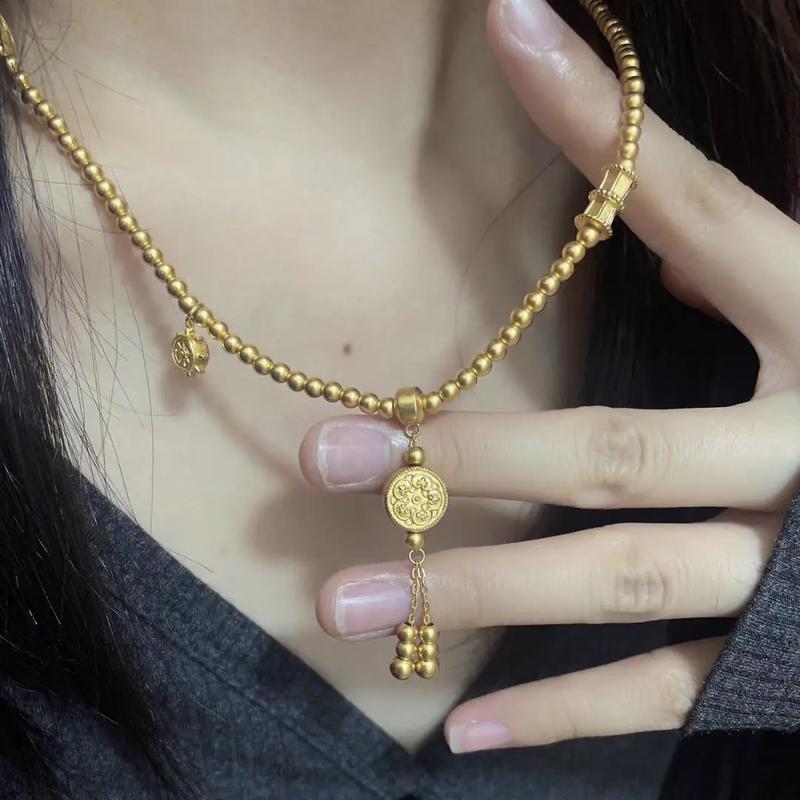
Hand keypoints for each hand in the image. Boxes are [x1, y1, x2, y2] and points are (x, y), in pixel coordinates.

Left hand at [299, 0, 799, 752]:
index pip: (697, 203)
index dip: (599, 118)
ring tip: (342, 609)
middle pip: (610, 449)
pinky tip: (461, 730)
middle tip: (326, 466)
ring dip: (472, 595)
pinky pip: (666, 693)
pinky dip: (562, 713)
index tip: (507, 30)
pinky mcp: (790, 659)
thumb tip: (649, 222)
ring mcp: (794, 566)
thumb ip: (747, 258)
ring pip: (616, 577)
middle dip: (462, 457)